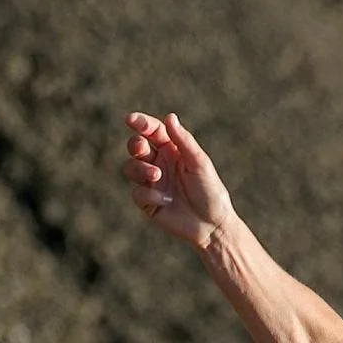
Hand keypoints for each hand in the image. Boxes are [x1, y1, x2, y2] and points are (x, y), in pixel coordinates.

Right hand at [122, 110, 235, 250]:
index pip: (153, 131)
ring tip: (156, 175)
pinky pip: (137, 193)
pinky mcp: (148, 202)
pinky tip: (165, 201)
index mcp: (172, 150)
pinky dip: (149, 194)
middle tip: (142, 148)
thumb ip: (184, 141)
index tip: (131, 120)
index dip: (141, 123)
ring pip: (131, 167)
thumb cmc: (210, 191)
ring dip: (140, 168)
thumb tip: (170, 117)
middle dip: (135, 144)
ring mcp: (152, 183)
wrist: (211, 226)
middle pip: (137, 146)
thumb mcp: (199, 163)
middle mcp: (160, 163)